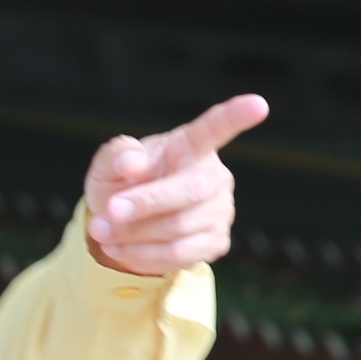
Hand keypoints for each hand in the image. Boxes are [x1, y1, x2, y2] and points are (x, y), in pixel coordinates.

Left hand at [81, 95, 268, 276]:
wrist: (124, 226)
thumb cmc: (121, 184)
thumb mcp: (106, 166)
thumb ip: (116, 157)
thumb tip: (133, 163)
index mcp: (189, 146)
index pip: (214, 128)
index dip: (236, 116)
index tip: (258, 105)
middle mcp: (214, 176)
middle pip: (190, 190)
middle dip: (146, 203)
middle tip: (108, 211)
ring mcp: (220, 211)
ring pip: (179, 228)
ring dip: (134, 234)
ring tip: (101, 232)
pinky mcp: (216, 242)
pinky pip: (179, 254)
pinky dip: (143, 255)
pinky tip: (119, 248)